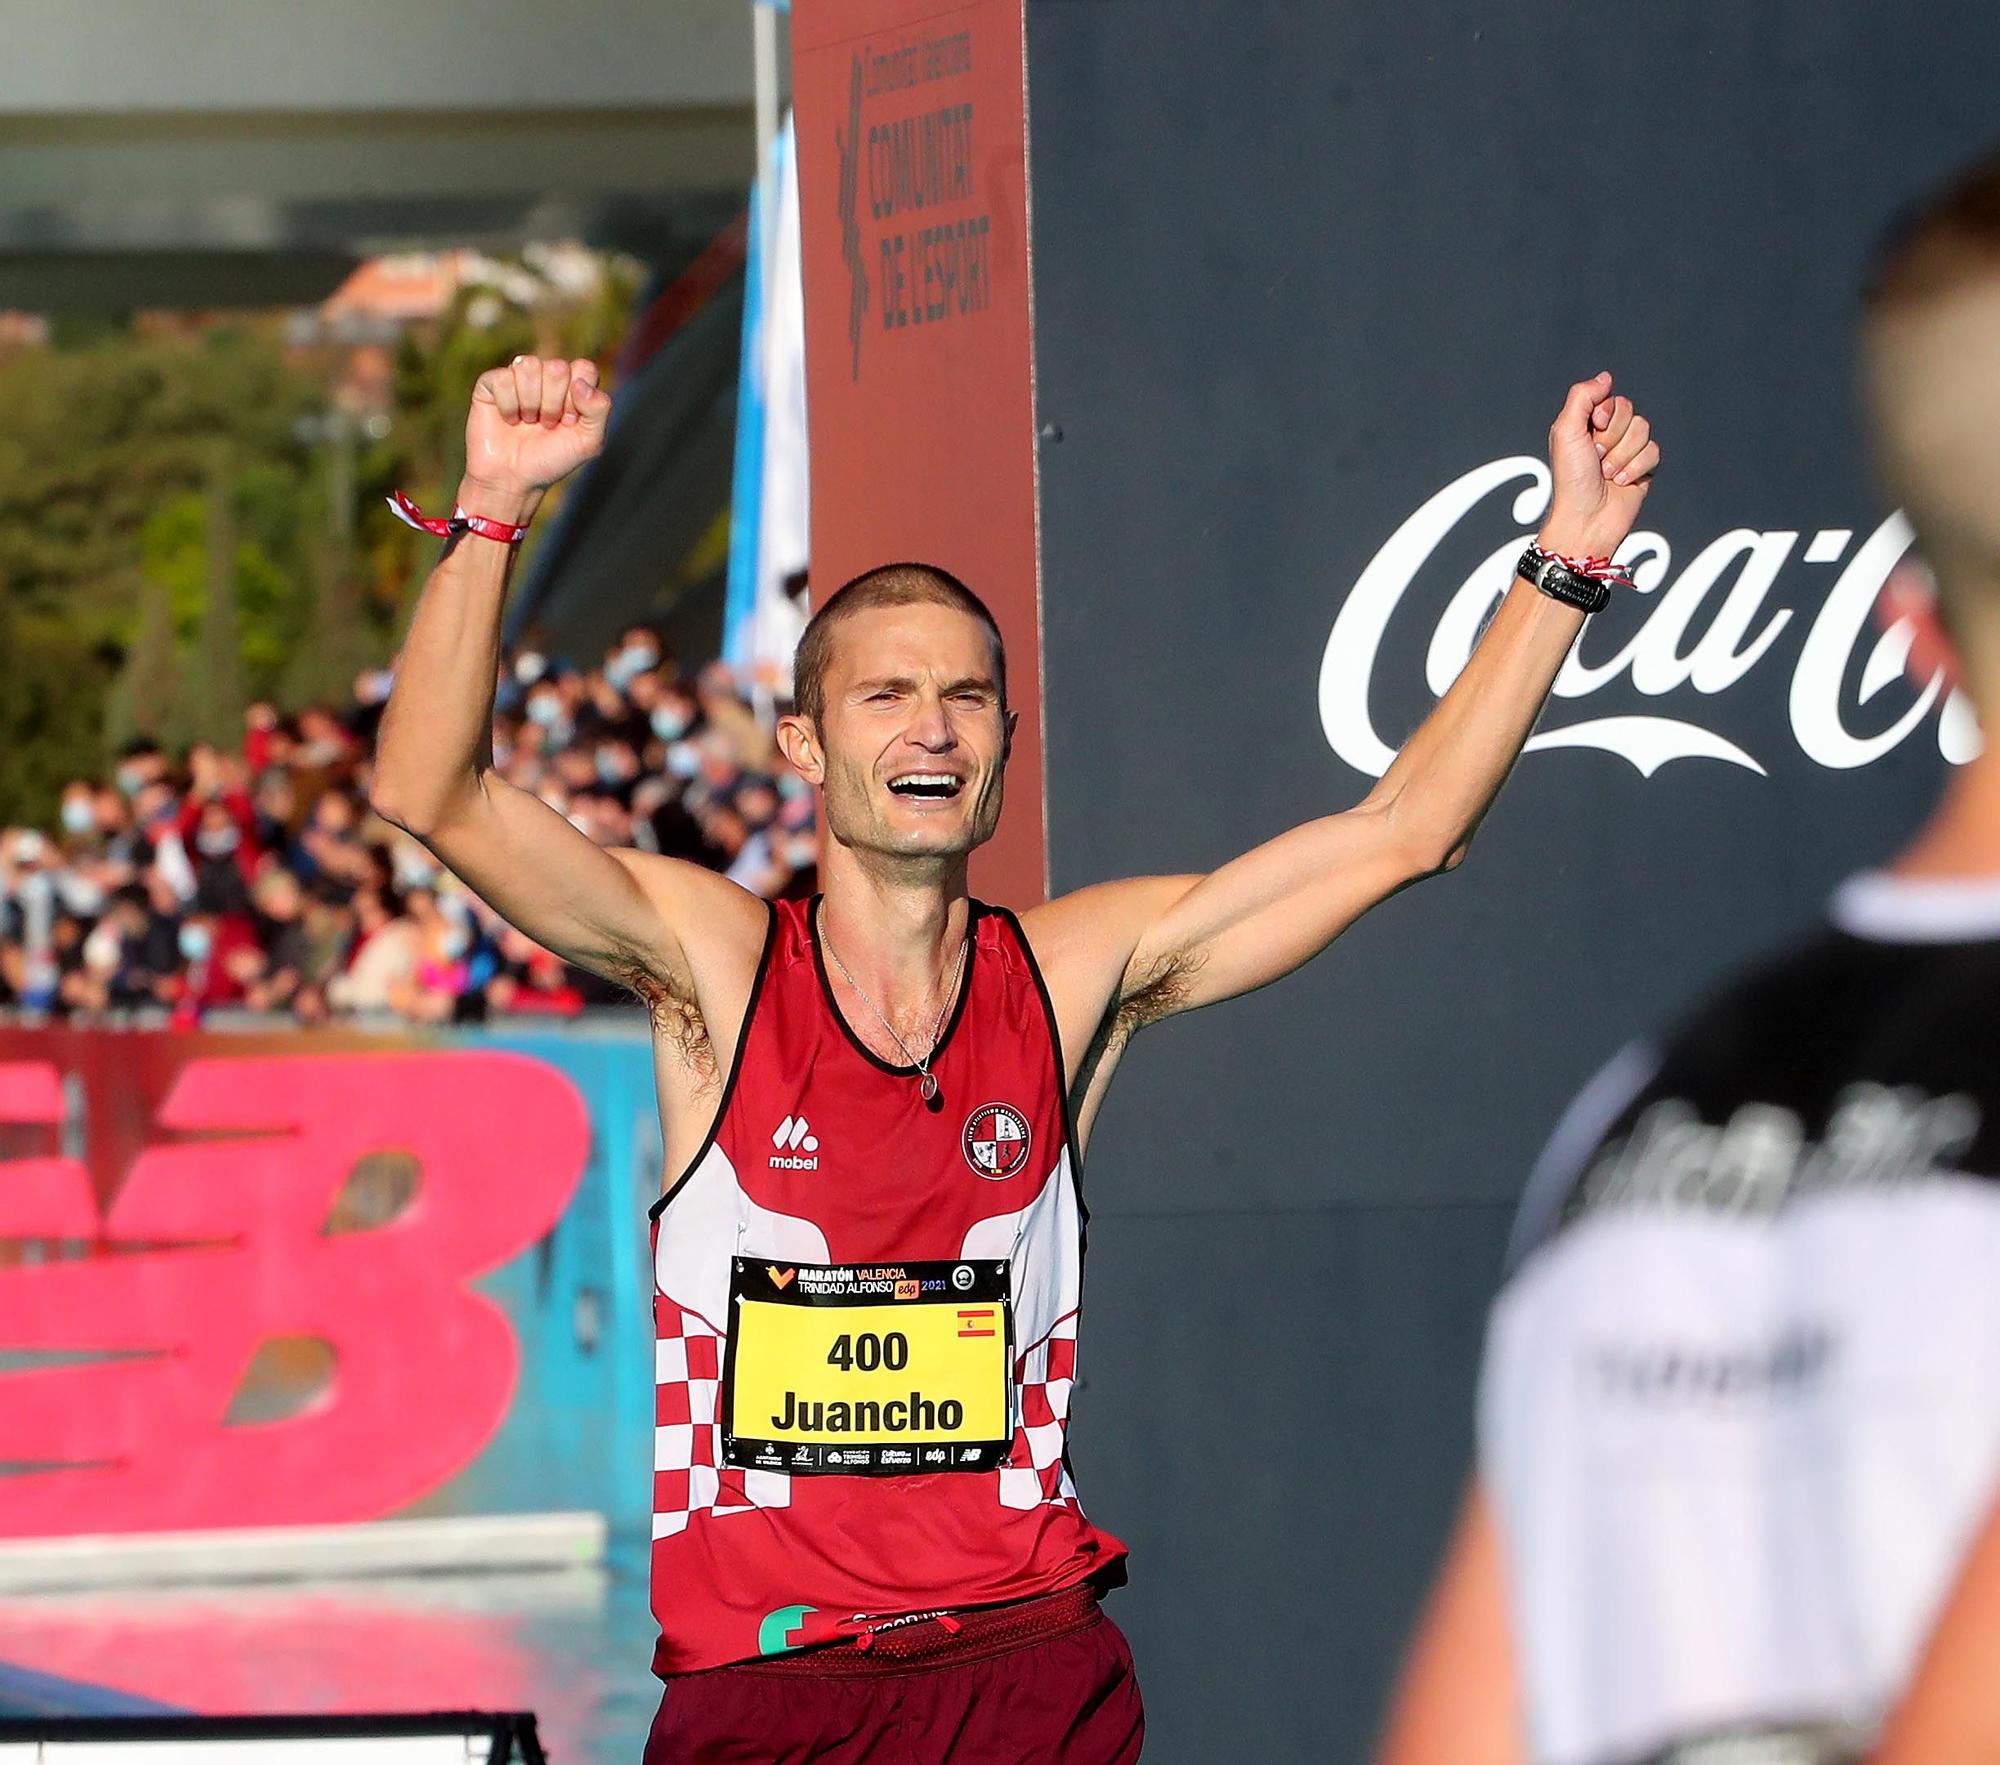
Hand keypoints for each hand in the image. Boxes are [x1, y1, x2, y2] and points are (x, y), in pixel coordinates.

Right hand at [463, 355, 611, 501]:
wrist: (513, 479)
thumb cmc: (551, 459)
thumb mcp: (588, 442)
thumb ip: (599, 409)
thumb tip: (580, 384)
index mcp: (574, 385)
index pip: (584, 368)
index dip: (578, 398)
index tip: (570, 422)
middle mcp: (547, 376)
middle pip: (557, 368)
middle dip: (553, 404)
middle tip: (547, 425)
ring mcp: (519, 376)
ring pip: (529, 366)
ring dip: (530, 404)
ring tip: (528, 422)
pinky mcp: (492, 382)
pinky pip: (503, 378)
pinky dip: (508, 406)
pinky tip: (508, 419)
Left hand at [1540, 371, 1660, 558]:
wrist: (1587, 518)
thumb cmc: (1571, 479)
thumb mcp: (1565, 431)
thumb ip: (1582, 397)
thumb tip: (1606, 377)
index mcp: (1586, 424)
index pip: (1611, 399)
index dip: (1604, 414)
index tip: (1592, 432)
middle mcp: (1607, 435)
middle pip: (1630, 411)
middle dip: (1612, 436)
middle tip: (1596, 458)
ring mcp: (1627, 451)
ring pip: (1643, 430)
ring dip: (1622, 454)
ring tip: (1606, 473)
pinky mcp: (1643, 467)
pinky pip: (1654, 450)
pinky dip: (1636, 467)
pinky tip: (1621, 482)